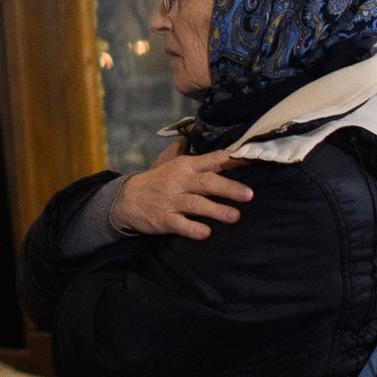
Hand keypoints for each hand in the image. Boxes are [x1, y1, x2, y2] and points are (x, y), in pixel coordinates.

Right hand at [108, 153, 254, 240]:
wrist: (125, 199)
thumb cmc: (157, 181)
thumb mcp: (171, 162)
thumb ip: (193, 155)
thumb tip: (215, 144)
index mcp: (185, 165)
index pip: (212, 160)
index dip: (232, 160)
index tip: (251, 160)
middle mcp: (179, 181)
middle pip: (207, 182)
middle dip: (229, 188)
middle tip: (249, 195)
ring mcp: (171, 201)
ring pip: (196, 204)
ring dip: (216, 210)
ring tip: (235, 217)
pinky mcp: (164, 219)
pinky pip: (180, 225)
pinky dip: (193, 229)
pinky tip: (206, 232)